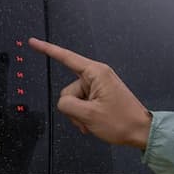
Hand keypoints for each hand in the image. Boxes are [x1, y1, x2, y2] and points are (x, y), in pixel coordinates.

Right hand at [28, 37, 152, 149]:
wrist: (140, 131)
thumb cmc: (120, 122)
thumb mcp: (88, 115)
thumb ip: (67, 105)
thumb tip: (63, 102)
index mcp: (96, 73)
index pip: (66, 57)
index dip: (47, 49)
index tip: (33, 42)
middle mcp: (97, 75)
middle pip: (69, 89)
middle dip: (73, 108)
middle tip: (87, 119)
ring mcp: (99, 85)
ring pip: (74, 100)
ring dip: (79, 115)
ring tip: (93, 123)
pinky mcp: (101, 95)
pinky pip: (82, 104)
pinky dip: (84, 115)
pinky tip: (93, 123)